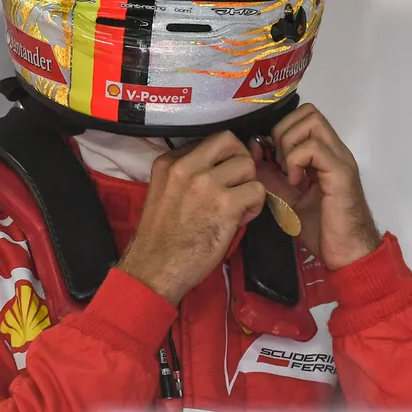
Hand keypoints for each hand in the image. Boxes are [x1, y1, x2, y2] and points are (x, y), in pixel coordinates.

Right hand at [118, 131, 265, 304]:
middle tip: (237, 184)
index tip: (222, 178)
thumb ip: (190, 174)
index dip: (224, 158)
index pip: (211, 142)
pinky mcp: (225, 204)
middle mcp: (187, 167)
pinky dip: (255, 206)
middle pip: (230, 142)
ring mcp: (206, 183)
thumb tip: (224, 164)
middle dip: (241, 161)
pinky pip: (257, 191)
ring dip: (249, 186)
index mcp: (169, 162)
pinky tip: (240, 219)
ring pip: (248, 166)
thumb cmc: (161, 237)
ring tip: (237, 206)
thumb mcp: (165, 192)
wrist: (154, 269)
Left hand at [252, 103, 379, 269]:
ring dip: (290, 145)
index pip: (304, 117)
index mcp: (325, 155)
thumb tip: (253, 158)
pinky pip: (313, 148)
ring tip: (289, 173)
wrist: (348, 255)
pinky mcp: (341, 173)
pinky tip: (296, 184)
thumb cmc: (324, 232)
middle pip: (308, 112)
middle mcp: (335, 151)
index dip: (282, 131)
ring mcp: (340, 160)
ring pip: (311, 122)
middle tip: (280, 164)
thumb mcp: (289, 200)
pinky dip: (296, 162)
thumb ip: (274, 179)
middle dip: (284, 133)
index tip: (272, 160)